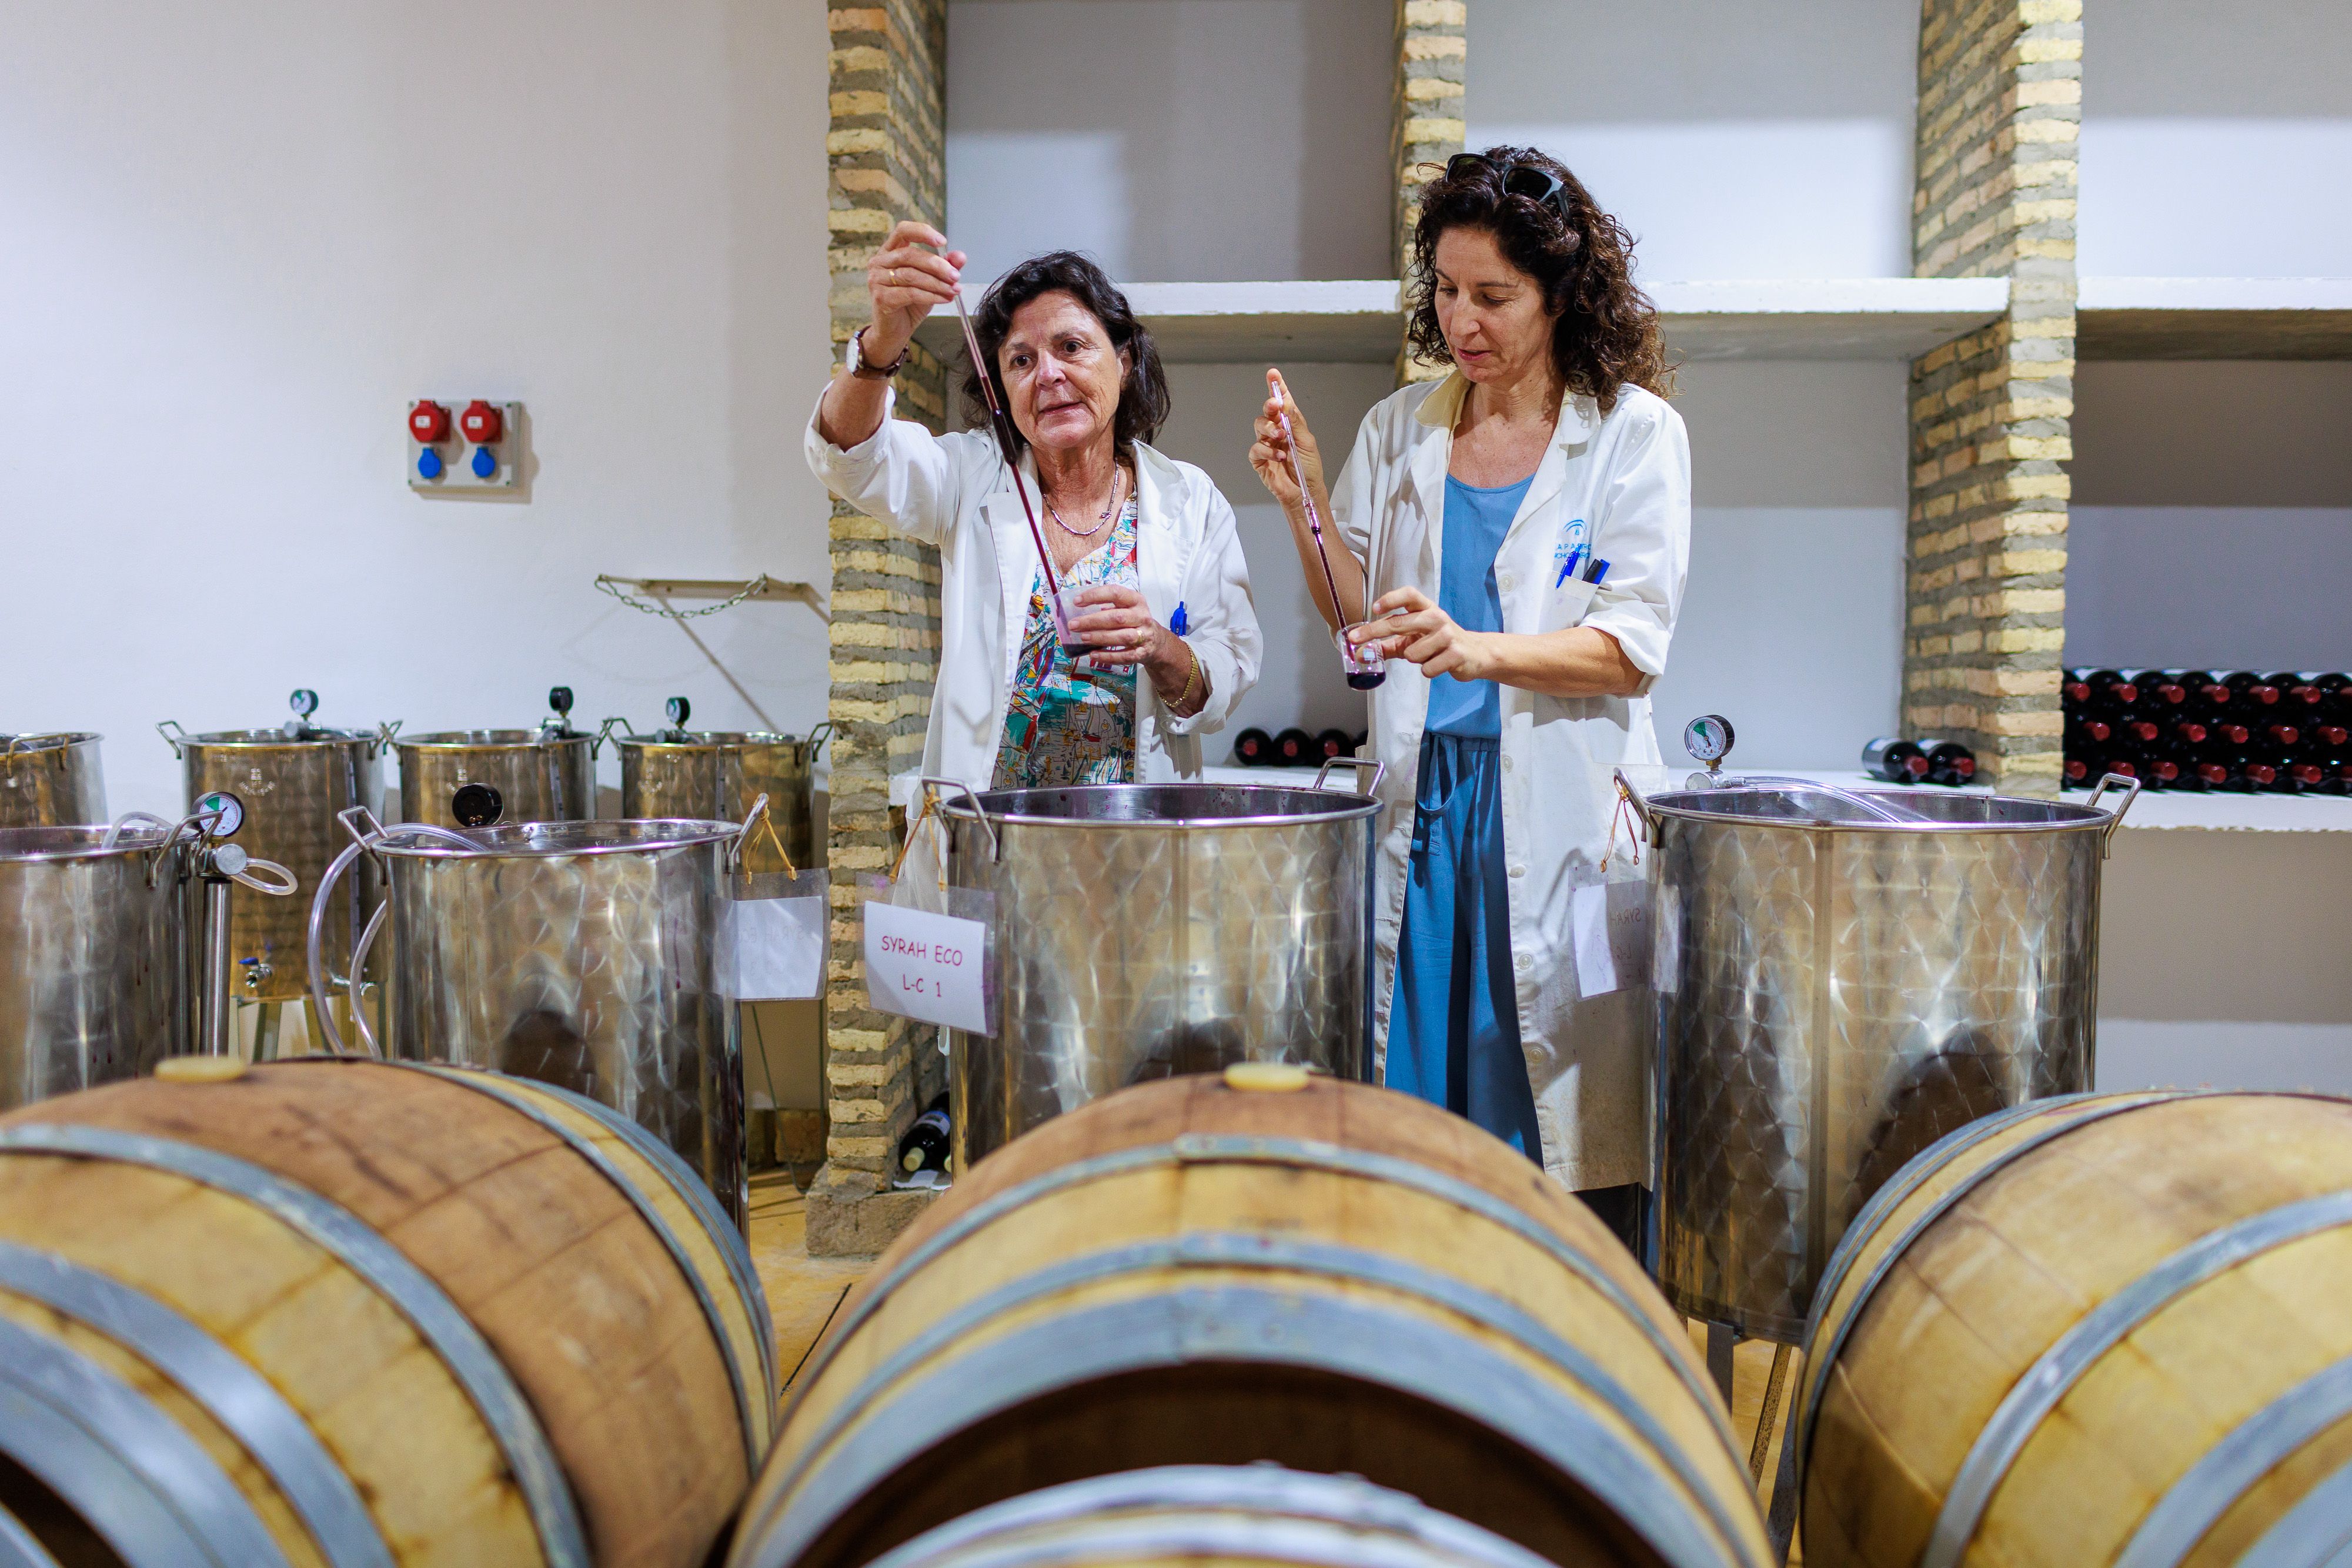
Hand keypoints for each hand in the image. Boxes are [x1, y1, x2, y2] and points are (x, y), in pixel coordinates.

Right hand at [864, 221, 965, 362]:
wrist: (896, 330)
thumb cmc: (911, 302)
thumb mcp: (931, 281)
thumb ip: (944, 267)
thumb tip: (960, 257)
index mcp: (890, 251)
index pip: (903, 231)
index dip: (923, 232)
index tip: (943, 241)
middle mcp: (879, 262)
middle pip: (910, 255)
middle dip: (937, 265)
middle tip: (956, 276)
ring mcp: (877, 280)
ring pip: (911, 275)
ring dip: (937, 283)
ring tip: (954, 290)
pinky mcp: (881, 298)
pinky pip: (910, 293)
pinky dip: (931, 295)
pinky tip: (945, 298)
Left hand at [1064, 585, 1199, 702]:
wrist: (1157, 642)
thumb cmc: (1135, 621)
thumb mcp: (1127, 608)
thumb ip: (1109, 606)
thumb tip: (1081, 609)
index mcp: (1136, 600)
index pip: (1115, 593)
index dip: (1095, 596)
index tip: (1077, 602)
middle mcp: (1142, 616)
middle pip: (1117, 617)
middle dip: (1093, 621)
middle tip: (1074, 624)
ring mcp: (1144, 635)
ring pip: (1122, 637)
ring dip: (1100, 637)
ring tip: (1083, 638)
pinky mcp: (1143, 653)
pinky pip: (1125, 656)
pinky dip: (1108, 656)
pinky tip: (1094, 655)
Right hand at [1249, 368, 1325, 513]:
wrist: (1305, 493)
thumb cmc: (1309, 469)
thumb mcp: (1307, 442)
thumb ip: (1295, 422)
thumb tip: (1286, 402)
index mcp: (1291, 425)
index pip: (1283, 402)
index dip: (1277, 387)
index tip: (1273, 374)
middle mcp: (1277, 432)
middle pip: (1267, 412)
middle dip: (1270, 406)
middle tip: (1275, 407)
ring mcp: (1267, 445)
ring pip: (1259, 427)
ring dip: (1269, 430)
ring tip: (1281, 438)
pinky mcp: (1259, 460)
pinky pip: (1256, 449)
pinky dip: (1267, 451)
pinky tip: (1278, 457)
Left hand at [1358, 587, 1499, 680]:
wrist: (1474, 654)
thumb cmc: (1437, 643)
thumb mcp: (1413, 639)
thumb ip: (1388, 644)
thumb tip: (1360, 653)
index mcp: (1426, 608)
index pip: (1409, 595)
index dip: (1391, 599)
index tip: (1374, 608)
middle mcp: (1437, 617)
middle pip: (1400, 623)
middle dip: (1375, 632)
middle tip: (1355, 640)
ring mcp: (1447, 635)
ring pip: (1412, 653)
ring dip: (1414, 659)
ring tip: (1427, 655)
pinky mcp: (1456, 654)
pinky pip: (1427, 668)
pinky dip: (1427, 670)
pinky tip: (1438, 664)